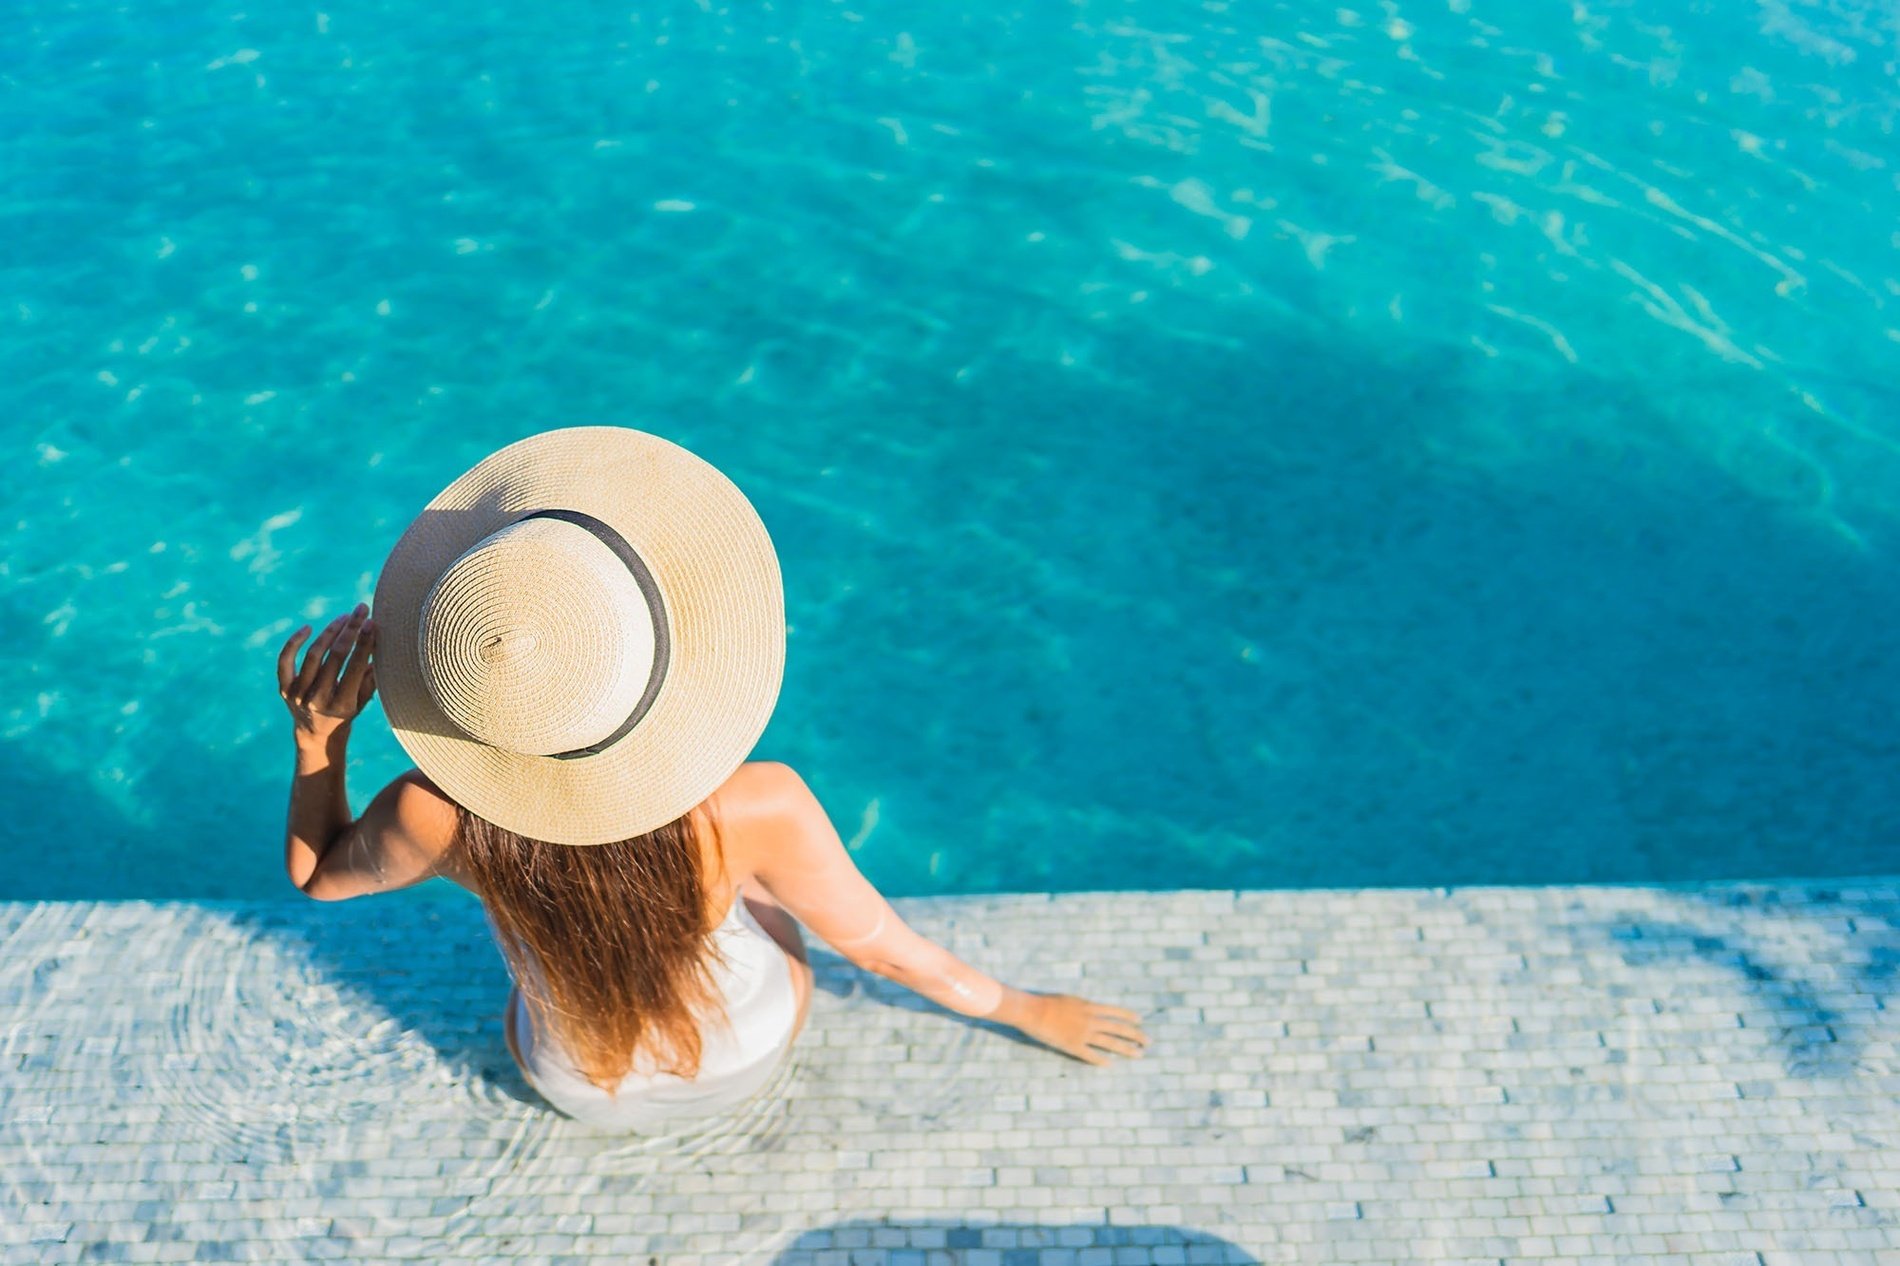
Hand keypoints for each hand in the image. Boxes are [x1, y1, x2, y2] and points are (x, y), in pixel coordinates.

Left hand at [277, 603, 375, 742]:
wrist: (316, 735)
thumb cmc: (346, 713)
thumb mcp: (362, 701)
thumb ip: (370, 676)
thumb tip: (378, 643)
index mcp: (341, 705)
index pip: (354, 667)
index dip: (364, 643)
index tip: (372, 622)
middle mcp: (318, 700)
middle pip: (336, 656)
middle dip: (350, 630)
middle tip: (360, 610)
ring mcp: (298, 694)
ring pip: (314, 654)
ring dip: (330, 632)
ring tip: (343, 618)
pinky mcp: (284, 689)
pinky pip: (285, 661)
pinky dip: (294, 642)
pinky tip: (307, 627)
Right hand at [1015, 992, 1149, 1066]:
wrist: (1032, 1010)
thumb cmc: (1046, 1002)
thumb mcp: (1068, 1000)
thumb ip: (1080, 1006)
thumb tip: (1088, 1009)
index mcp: (1089, 1006)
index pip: (1115, 1011)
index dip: (1129, 1016)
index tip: (1140, 1021)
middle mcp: (1090, 1020)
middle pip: (1118, 1028)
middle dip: (1135, 1035)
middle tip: (1148, 1041)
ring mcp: (1083, 1034)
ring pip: (1110, 1042)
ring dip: (1126, 1049)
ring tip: (1139, 1054)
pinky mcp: (1073, 1046)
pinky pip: (1090, 1055)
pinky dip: (1101, 1060)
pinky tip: (1110, 1064)